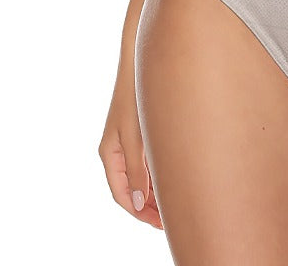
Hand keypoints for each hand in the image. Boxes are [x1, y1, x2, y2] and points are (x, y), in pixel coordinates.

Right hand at [98, 63, 162, 228]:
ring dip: (155, 191)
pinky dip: (158, 174)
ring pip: (141, 176)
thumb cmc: (135, 97)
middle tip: (173, 218)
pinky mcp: (140, 132)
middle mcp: (117, 151)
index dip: (140, 213)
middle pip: (132, 189)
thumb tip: (138, 203)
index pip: (122, 195)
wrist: (141, 62)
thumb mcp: (136, 137)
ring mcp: (128, 141)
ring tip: (177, 203)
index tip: (161, 224)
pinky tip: (175, 179)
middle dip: (150, 206)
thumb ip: (138, 171)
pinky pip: (147, 162)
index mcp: (110, 154)